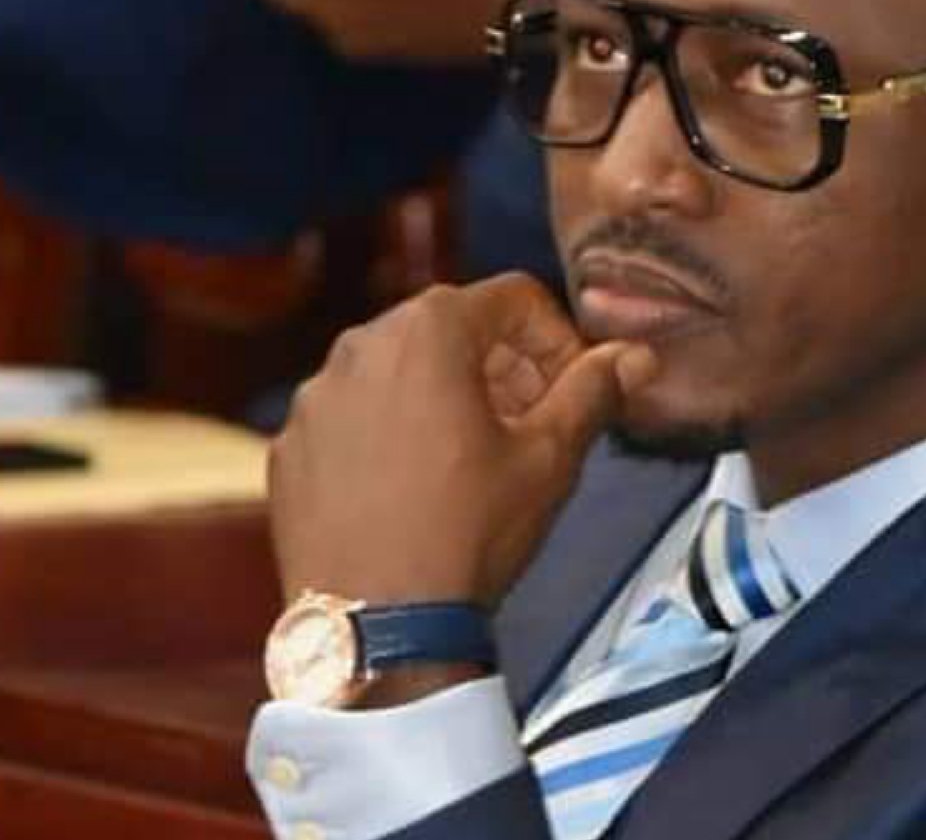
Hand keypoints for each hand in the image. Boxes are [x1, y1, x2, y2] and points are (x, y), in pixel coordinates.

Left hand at [268, 275, 657, 614]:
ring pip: (399, 371)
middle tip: (531, 424)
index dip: (557, 340)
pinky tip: (414, 489)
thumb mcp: (549, 458)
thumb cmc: (467, 533)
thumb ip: (593, 392)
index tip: (571, 390)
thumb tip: (634, 356)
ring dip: (445, 397)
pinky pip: (354, 417)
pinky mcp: (290, 446)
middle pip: (452, 328)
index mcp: (428, 332)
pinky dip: (389, 433)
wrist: (374, 627)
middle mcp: (360, 346)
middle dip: (502, 367)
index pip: (513, 299)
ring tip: (473, 460)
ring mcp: (316, 398)